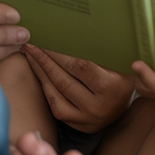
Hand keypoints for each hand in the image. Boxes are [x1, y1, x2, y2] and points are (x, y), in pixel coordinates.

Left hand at [20, 44, 135, 133]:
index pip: (80, 66)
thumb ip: (103, 50)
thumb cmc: (121, 76)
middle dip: (44, 60)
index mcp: (112, 86)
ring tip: (30, 55)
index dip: (60, 53)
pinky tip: (39, 72)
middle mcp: (98, 105)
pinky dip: (45, 86)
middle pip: (64, 79)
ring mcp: (86, 118)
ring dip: (40, 71)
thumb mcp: (119, 62)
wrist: (124, 107)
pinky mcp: (77, 125)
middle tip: (31, 45)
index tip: (48, 39)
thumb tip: (76, 29)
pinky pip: (54, 104)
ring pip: (55, 92)